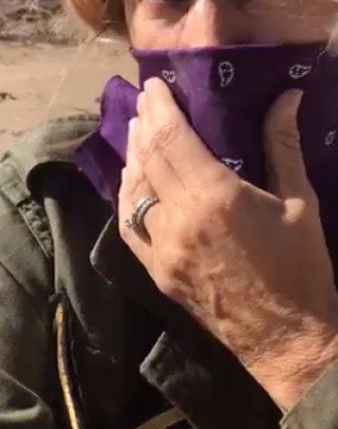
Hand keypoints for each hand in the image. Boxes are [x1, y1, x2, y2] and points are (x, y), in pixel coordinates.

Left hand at [118, 78, 337, 410]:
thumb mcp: (301, 202)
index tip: (153, 85)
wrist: (287, 343)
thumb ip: (283, 145)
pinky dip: (126, 195)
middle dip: (144, 122)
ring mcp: (162, 248)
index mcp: (215, 197)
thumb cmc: (301, 269)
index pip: (172, 138)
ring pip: (132, 190)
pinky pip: (128, 226)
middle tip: (144, 99)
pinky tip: (131, 179)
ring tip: (136, 129)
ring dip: (132, 154)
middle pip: (149, 158)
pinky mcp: (157, 272)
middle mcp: (180, 219)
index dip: (159, 108)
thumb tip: (286, 96)